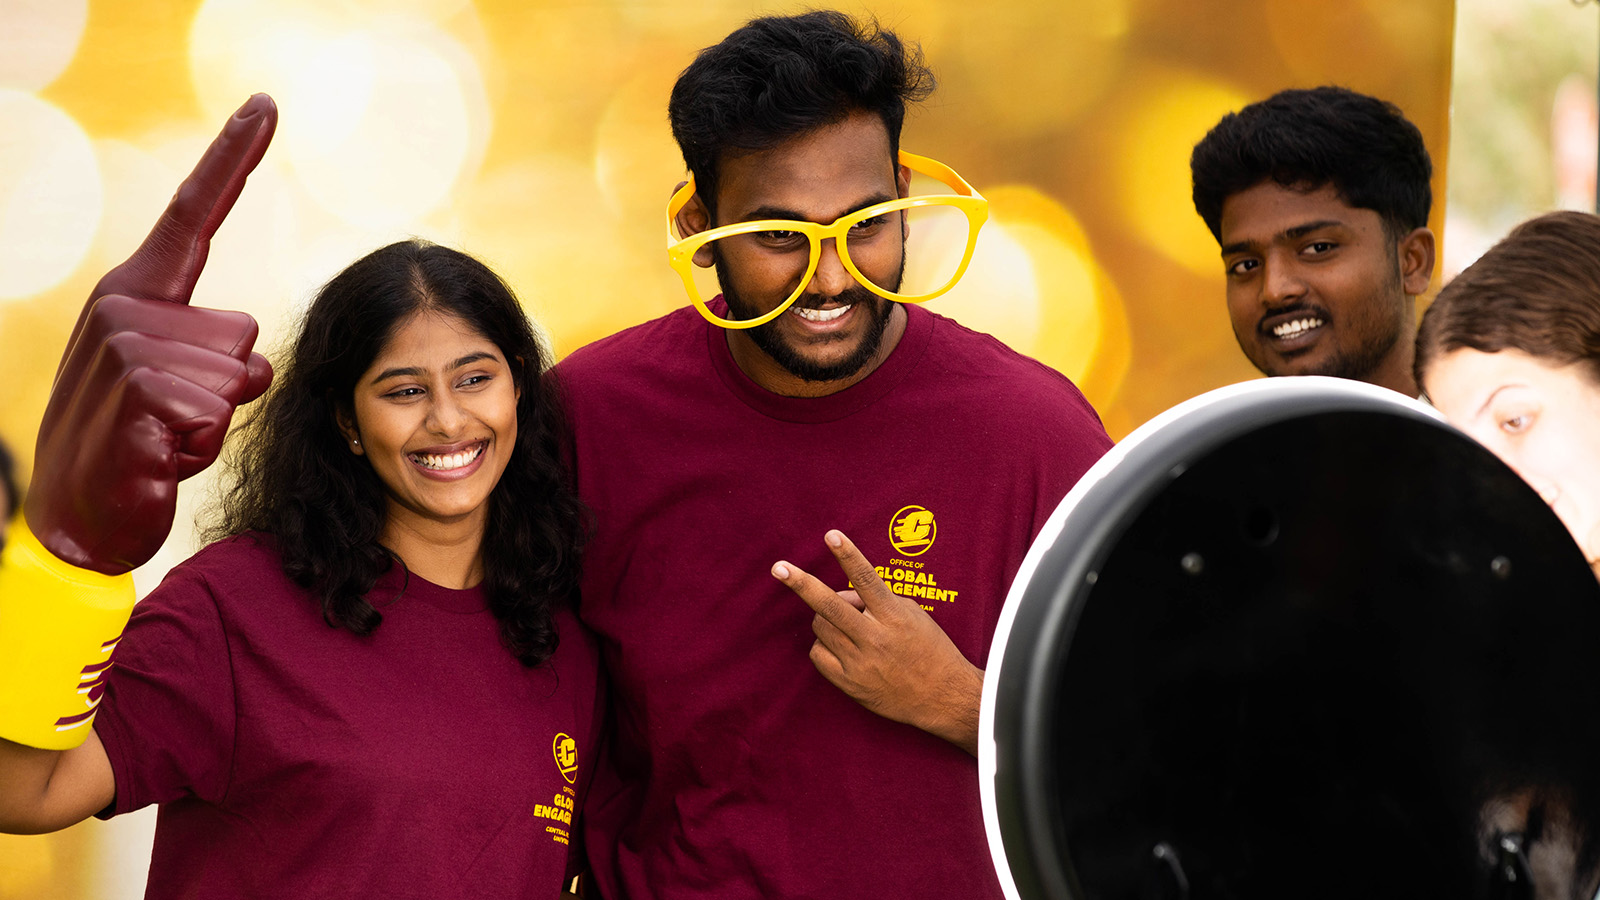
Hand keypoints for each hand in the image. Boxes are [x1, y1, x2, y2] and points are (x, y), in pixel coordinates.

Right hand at [24, 95, 277, 573]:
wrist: (81, 511)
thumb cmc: (142, 440)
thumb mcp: (191, 385)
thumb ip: (224, 353)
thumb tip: (253, 360)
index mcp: (137, 293)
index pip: (194, 216)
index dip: (233, 159)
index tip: (268, 105)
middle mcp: (123, 308)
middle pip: (244, 336)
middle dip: (228, 389)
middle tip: (172, 417)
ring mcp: (123, 350)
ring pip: (236, 379)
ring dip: (213, 422)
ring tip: (161, 435)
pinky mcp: (136, 395)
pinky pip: (215, 414)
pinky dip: (198, 447)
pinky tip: (157, 454)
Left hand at [773, 529, 983, 755]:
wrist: (943, 698)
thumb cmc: (929, 649)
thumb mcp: (912, 615)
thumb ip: (878, 600)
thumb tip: (844, 594)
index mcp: (894, 616)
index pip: (867, 579)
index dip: (848, 555)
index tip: (831, 534)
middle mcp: (875, 638)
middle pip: (830, 605)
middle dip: (801, 584)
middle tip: (778, 568)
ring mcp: (860, 663)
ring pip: (820, 627)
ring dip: (826, 619)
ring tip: (849, 626)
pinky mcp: (850, 684)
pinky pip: (818, 654)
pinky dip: (825, 645)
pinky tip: (843, 647)